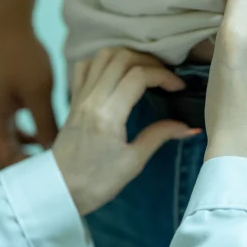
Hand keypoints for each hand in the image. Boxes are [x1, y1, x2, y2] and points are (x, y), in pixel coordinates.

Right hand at [0, 32, 56, 170]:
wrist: (6, 24)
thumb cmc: (21, 56)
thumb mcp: (39, 93)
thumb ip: (46, 124)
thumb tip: (56, 151)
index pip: (0, 161)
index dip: (21, 174)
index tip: (45, 181)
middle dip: (21, 168)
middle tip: (48, 178)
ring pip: (3, 143)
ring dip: (21, 153)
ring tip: (46, 162)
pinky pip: (6, 128)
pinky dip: (21, 137)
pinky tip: (40, 136)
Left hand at [54, 48, 198, 214]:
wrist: (58, 190)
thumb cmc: (96, 182)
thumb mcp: (133, 162)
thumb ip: (159, 136)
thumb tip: (188, 127)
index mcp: (108, 114)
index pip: (138, 75)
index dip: (163, 75)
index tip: (178, 87)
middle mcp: (92, 98)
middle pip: (121, 58)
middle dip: (149, 61)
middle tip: (164, 76)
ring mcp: (80, 96)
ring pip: (103, 56)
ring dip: (127, 56)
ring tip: (144, 70)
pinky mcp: (73, 100)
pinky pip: (85, 67)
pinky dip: (103, 62)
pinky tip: (116, 73)